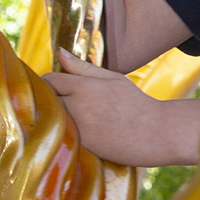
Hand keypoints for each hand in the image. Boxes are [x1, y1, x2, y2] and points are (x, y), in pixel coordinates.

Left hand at [46, 47, 160, 163]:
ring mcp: (76, 130)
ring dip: (52, 116)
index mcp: (84, 87)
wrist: (154, 134)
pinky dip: (62, 132)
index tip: (56, 86)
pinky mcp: (79, 147)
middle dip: (48, 98)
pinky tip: (76, 131)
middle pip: (45, 100)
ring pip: (49, 119)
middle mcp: (76, 108)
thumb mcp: (112, 78)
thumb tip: (60, 52)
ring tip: (68, 116)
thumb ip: (82, 67)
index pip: (50, 80)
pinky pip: (60, 136)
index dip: (50, 81)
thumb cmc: (134, 103)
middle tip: (60, 101)